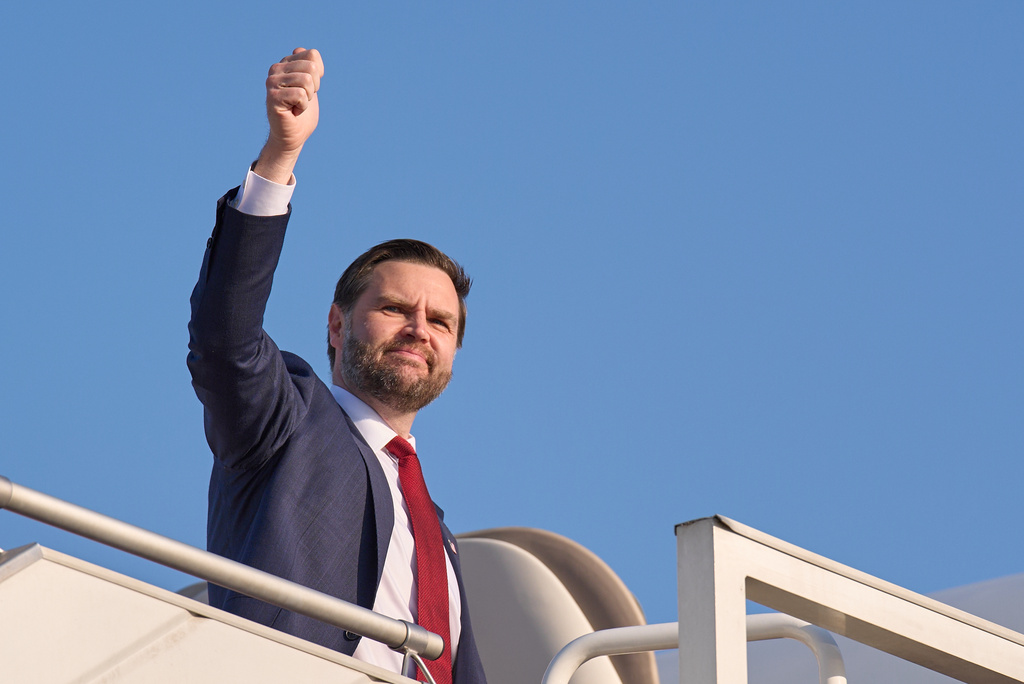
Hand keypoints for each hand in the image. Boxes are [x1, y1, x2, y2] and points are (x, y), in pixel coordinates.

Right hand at [254, 48, 324, 183]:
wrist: (293, 136)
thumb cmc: (302, 113)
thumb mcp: (311, 86)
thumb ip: (309, 68)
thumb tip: (300, 49)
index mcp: (286, 63)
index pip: (312, 55)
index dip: (318, 75)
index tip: (308, 89)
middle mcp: (276, 69)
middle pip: (311, 68)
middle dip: (314, 87)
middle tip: (302, 99)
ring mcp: (272, 82)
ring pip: (307, 81)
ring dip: (308, 98)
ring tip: (296, 105)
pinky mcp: (272, 96)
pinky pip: (300, 94)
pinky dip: (302, 106)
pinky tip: (293, 111)